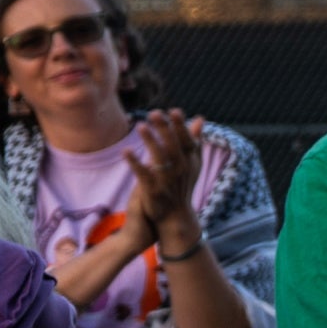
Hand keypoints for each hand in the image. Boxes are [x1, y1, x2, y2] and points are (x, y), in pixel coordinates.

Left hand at [131, 110, 205, 248]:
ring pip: (159, 158)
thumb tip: (200, 118)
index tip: (174, 111)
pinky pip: (144, 175)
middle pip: (173, 146)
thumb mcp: (191, 162)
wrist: (175, 216)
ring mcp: (168, 181)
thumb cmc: (182, 184)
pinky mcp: (154, 191)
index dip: (181, 127)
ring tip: (140, 125)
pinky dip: (136, 163)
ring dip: (150, 142)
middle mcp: (181, 169)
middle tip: (154, 113)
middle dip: (164, 129)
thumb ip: (194, 139)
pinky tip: (126, 151)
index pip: (187, 140)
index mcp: (189, 160)